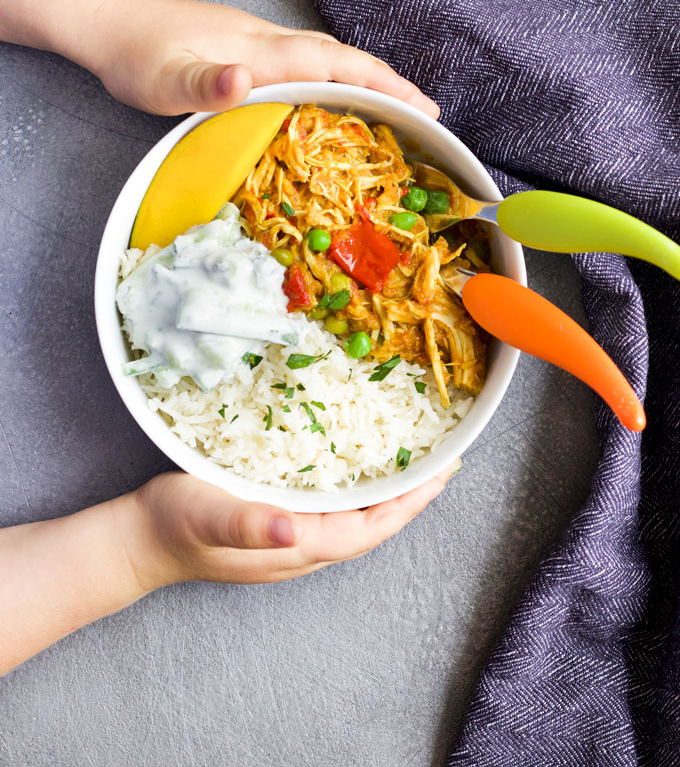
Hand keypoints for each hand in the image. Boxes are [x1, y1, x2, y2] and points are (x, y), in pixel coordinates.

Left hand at [89, 0, 439, 118]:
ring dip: (369, 81)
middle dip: (389, 84)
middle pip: (343, 59)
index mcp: (259, 51)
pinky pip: (310, 66)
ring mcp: (262, 45)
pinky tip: (342, 99)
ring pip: (329, 60)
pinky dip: (340, 81)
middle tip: (429, 115)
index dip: (379, 84)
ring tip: (400, 109)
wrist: (113, 21)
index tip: (420, 106)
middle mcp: (268, 43)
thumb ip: (204, 83)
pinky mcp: (252, 52)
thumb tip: (245, 80)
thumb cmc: (137, 55)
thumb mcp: (163, 79)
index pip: (332, 65)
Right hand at [116, 466, 457, 589]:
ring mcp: (291, 539)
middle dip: (410, 497)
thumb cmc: (174, 526)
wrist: (141, 539)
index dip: (409, 503)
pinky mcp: (278, 525)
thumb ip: (248, 524)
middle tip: (440, 461)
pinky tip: (357, 469)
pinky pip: (333, 510)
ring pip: (355, 519)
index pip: (370, 527)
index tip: (442, 473)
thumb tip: (293, 530)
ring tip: (412, 464)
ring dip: (388, 494)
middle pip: (373, 525)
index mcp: (297, 546)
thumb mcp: (208, 516)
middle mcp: (303, 547)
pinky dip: (356, 489)